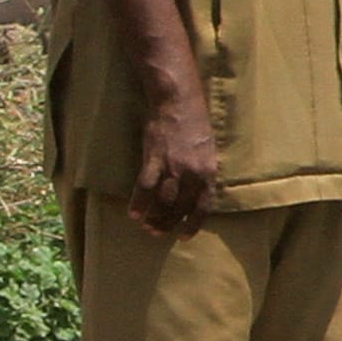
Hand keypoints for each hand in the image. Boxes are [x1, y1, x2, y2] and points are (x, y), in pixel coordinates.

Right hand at [128, 92, 219, 241]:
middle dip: (168, 222)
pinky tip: (133, 212)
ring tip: (146, 225)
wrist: (178, 104)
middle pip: (180, 207)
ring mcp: (173, 167)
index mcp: (209, 172)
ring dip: (153, 216)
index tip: (184, 236)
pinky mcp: (154, 159)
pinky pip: (145, 187)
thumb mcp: (208, 151)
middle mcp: (193, 173)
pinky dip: (138, 202)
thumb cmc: (195, 126)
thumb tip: (194, 193)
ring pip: (162, 201)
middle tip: (157, 232)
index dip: (193, 223)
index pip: (203, 206)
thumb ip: (202, 172)